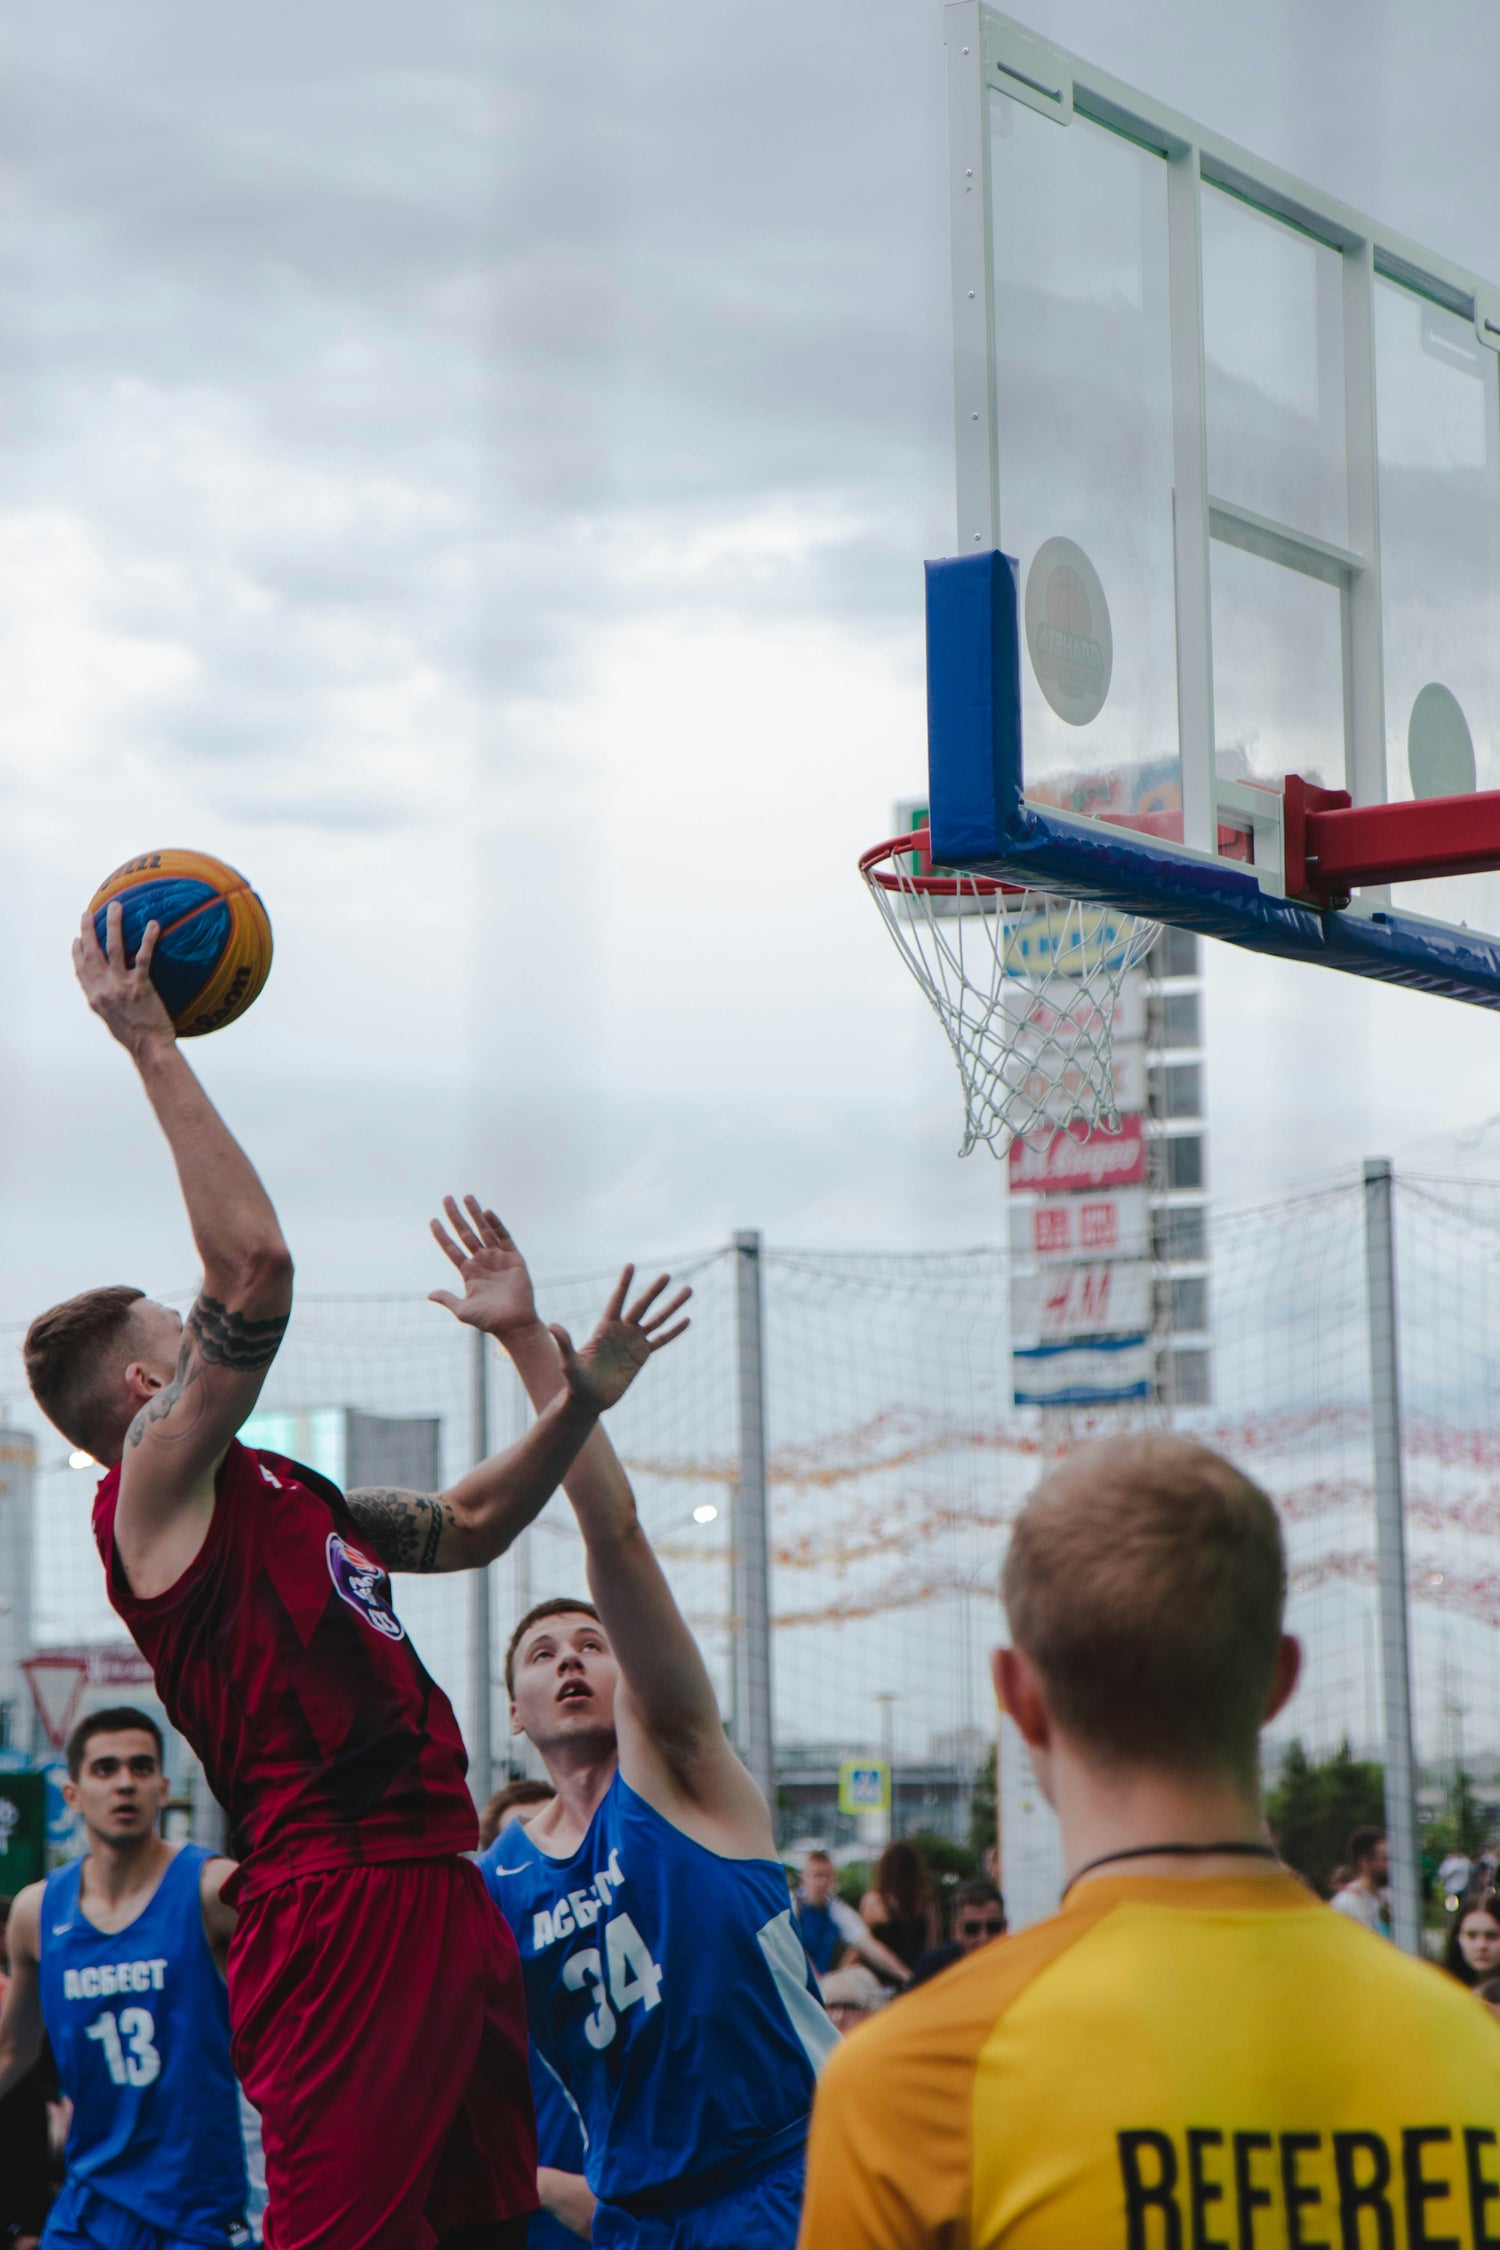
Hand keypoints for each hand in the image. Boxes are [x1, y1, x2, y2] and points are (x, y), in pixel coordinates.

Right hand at [74, 902, 175, 1055]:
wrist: (149, 1048)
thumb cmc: (135, 1038)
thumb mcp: (113, 1021)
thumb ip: (108, 1004)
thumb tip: (109, 994)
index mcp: (95, 999)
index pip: (80, 971)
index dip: (77, 953)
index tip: (77, 939)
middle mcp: (103, 990)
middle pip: (91, 954)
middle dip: (87, 931)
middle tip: (87, 913)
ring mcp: (120, 987)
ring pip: (113, 948)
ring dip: (112, 925)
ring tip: (114, 906)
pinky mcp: (140, 987)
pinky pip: (143, 957)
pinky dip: (147, 939)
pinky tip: (152, 924)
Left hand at [428, 1196, 538, 1336]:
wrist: (514, 1323)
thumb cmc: (489, 1320)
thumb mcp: (463, 1311)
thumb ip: (448, 1299)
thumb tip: (429, 1294)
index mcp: (468, 1272)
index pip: (452, 1249)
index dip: (442, 1235)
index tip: (433, 1221)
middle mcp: (482, 1262)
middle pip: (466, 1234)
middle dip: (456, 1217)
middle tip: (446, 1199)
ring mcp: (498, 1258)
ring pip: (484, 1231)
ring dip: (475, 1214)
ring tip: (467, 1197)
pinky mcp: (514, 1258)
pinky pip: (504, 1237)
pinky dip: (496, 1225)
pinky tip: (487, 1213)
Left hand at [552, 1266, 690, 1415]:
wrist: (589, 1400)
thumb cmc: (575, 1381)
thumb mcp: (568, 1362)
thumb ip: (564, 1343)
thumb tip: (552, 1325)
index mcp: (605, 1328)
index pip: (617, 1300)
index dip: (624, 1284)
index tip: (631, 1265)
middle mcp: (621, 1330)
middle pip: (642, 1306)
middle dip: (654, 1291)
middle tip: (667, 1275)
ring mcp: (633, 1341)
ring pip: (657, 1319)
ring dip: (672, 1306)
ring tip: (688, 1290)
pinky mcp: (642, 1355)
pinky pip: (661, 1339)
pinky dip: (674, 1331)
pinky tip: (687, 1320)